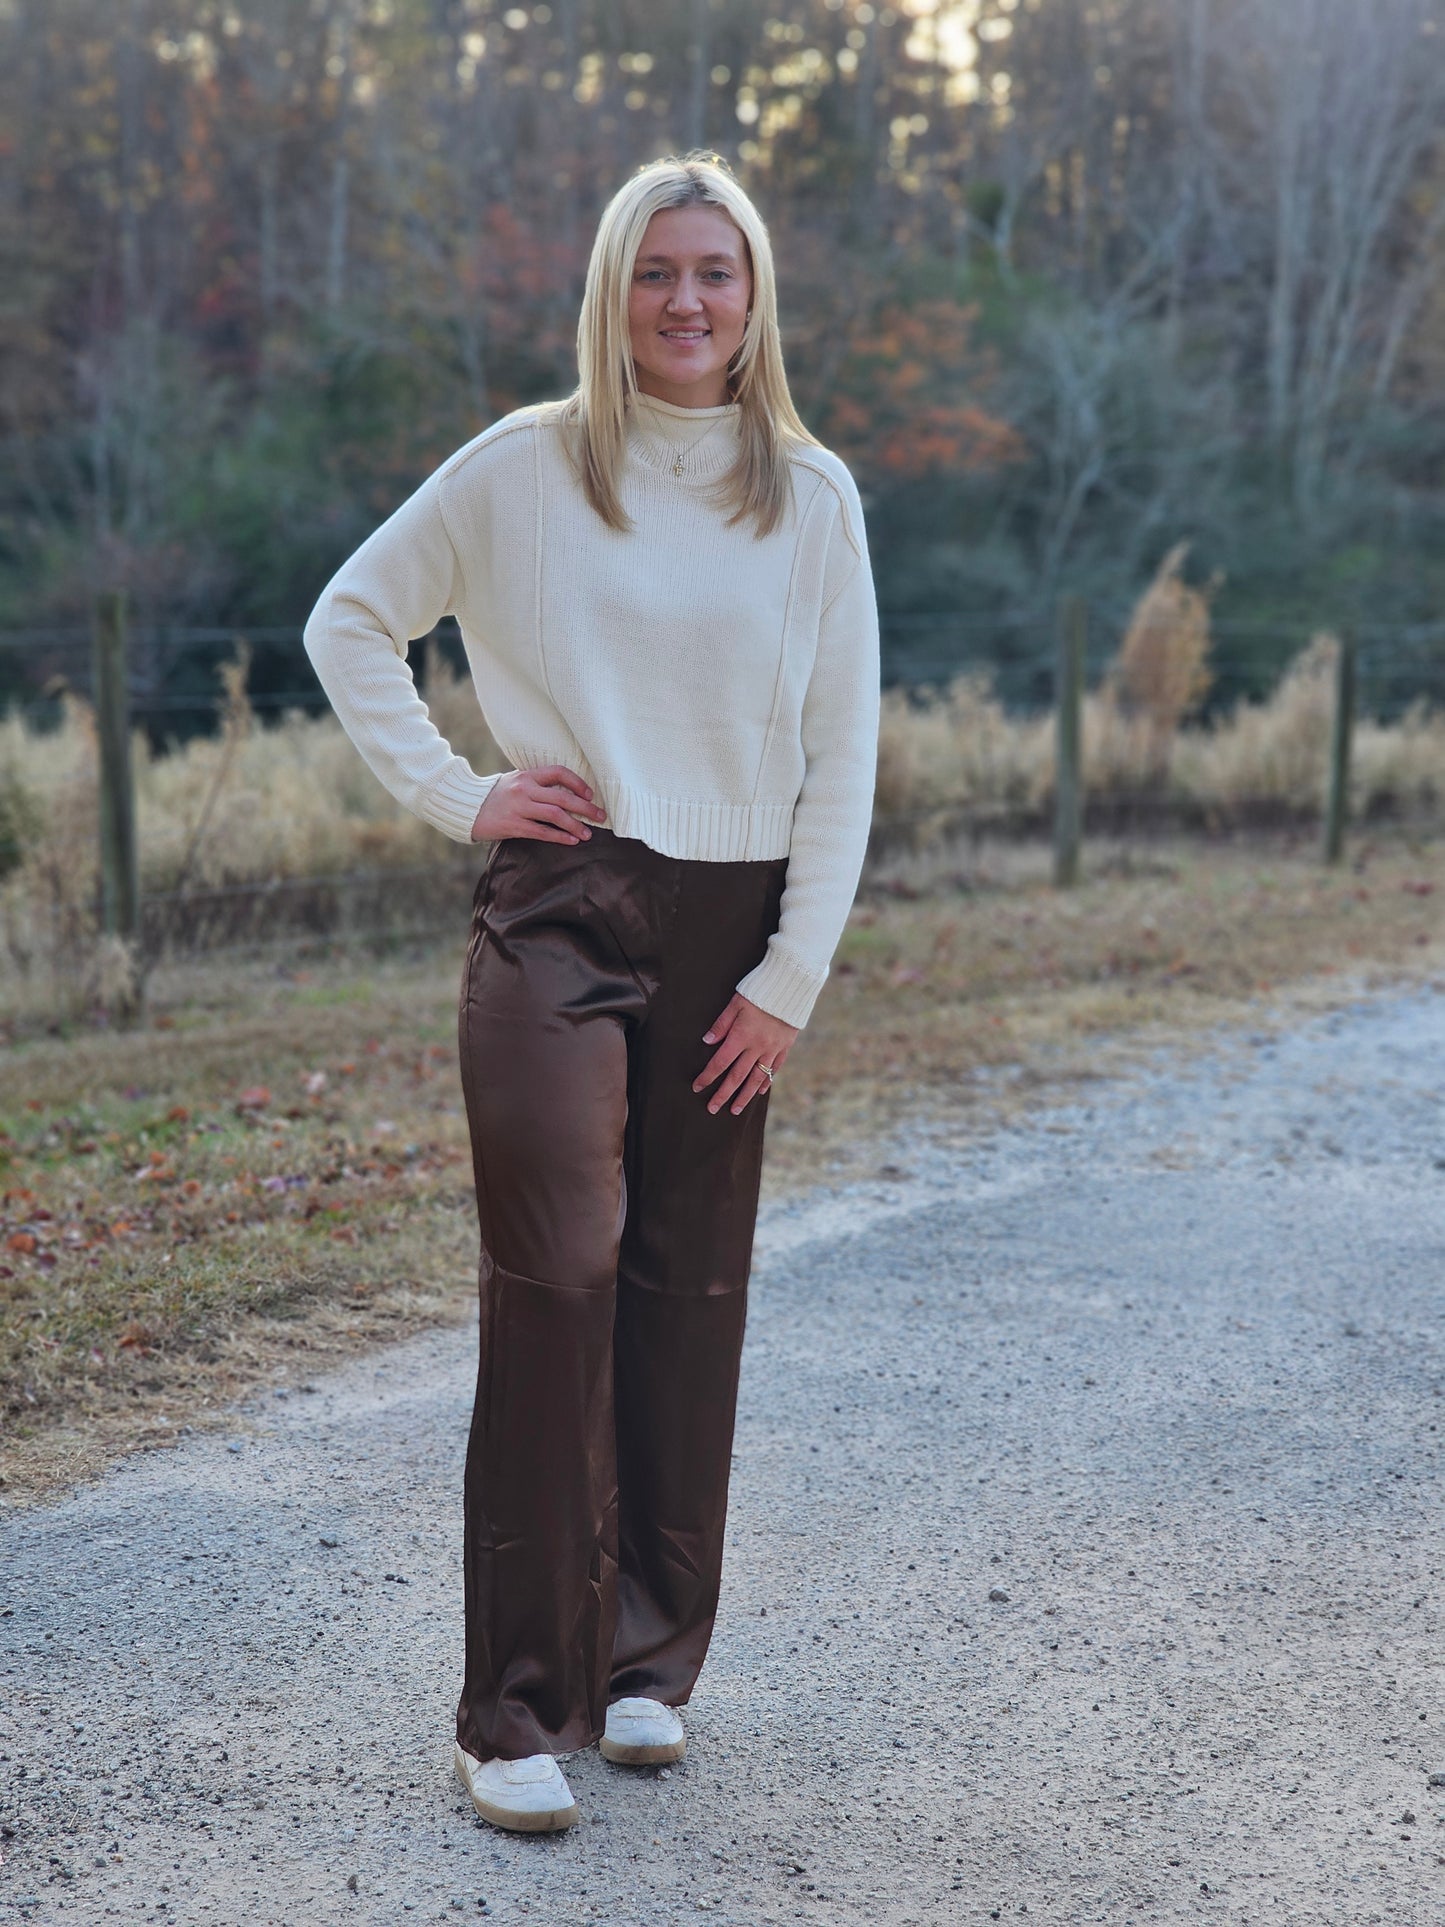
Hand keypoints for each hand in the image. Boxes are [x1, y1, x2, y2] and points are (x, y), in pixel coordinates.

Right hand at [470, 766, 607, 844]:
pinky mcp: (513, 825)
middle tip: (600, 816)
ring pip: (555, 816)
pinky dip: (559, 837)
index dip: (578, 783)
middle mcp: (524, 789)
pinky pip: (542, 832)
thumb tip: (567, 792)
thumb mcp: (515, 781)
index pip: (559, 773)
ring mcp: (518, 807)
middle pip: (563, 797)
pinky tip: (571, 841)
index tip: (590, 794)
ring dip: (575, 825)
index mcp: (527, 775)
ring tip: (588, 834)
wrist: (468, 807)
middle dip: (585, 808)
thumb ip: (537, 784)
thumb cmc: (496, 795)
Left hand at [693, 993, 798, 1115]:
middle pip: (737, 1076)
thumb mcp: (736, 1003)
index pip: (720, 1062)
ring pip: (756, 1078)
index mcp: (741, 1036)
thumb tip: (707, 1042)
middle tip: (712, 1109)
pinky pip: (775, 1068)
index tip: (697, 1088)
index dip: (707, 1076)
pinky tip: (760, 1091)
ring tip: (735, 1110)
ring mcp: (773, 1049)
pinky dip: (766, 1081)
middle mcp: (757, 1047)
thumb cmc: (759, 990)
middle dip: (723, 1094)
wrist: (791, 984)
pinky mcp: (785, 1046)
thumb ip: (721, 1024)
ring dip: (744, 1096)